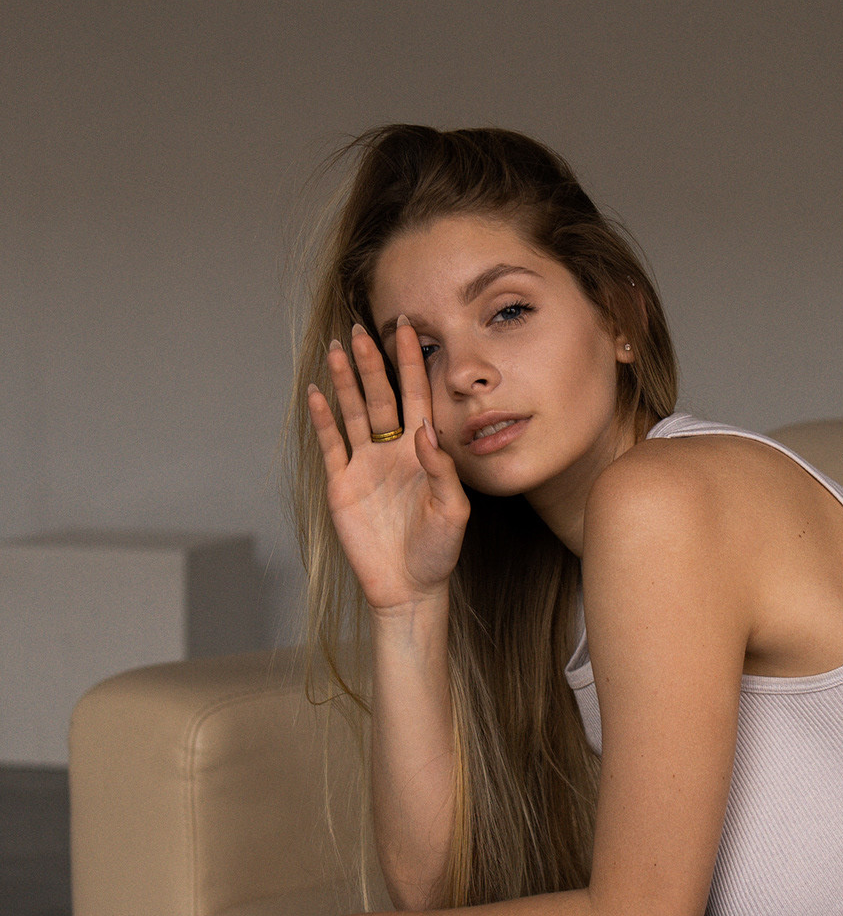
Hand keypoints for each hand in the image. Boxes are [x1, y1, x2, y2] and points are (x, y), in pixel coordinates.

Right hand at [307, 321, 470, 611]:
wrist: (408, 587)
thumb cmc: (438, 551)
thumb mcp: (453, 511)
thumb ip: (442, 469)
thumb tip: (425, 429)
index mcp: (422, 451)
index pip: (417, 396)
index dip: (413, 363)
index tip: (409, 329)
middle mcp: (392, 451)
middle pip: (380, 396)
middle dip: (372, 363)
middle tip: (363, 329)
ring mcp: (365, 465)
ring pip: (353, 413)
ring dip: (346, 381)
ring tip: (338, 349)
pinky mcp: (342, 484)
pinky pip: (331, 444)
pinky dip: (323, 419)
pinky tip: (317, 394)